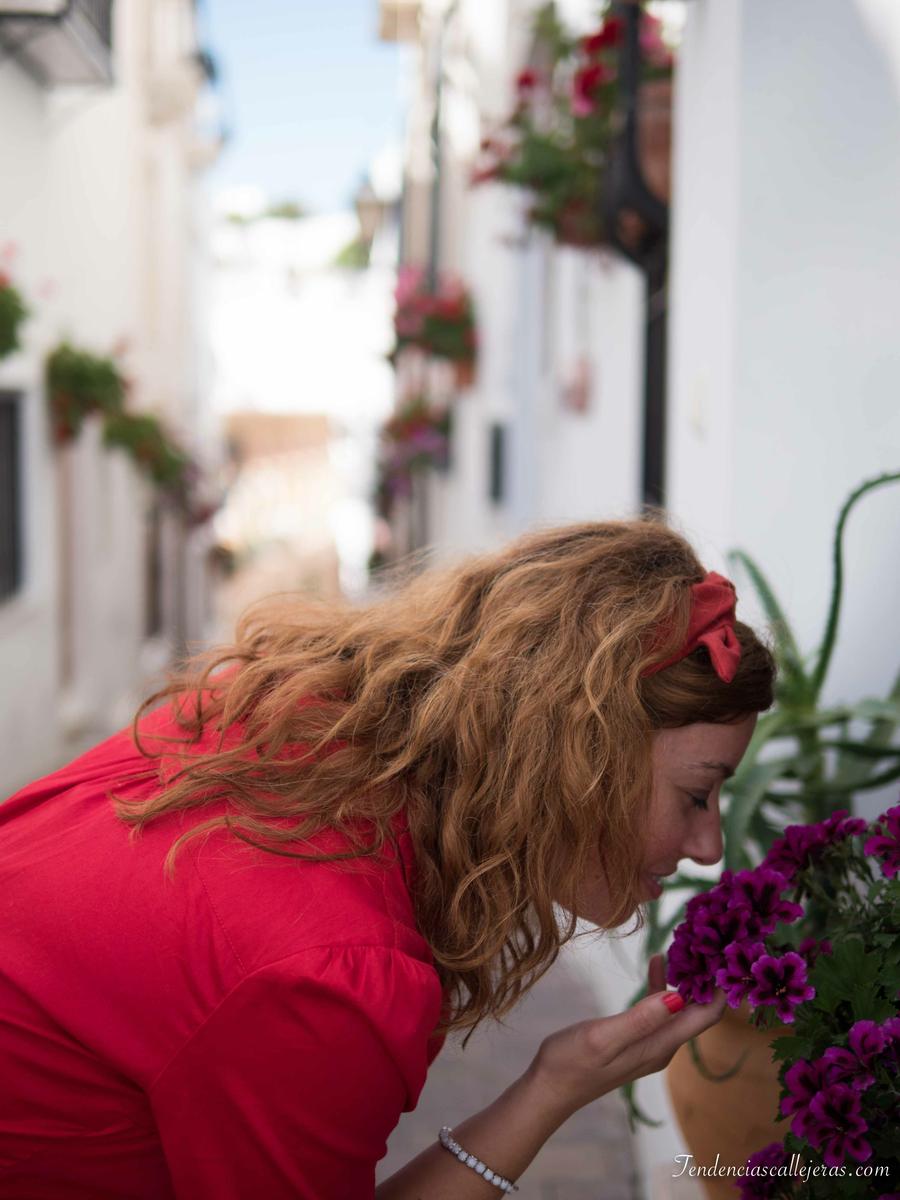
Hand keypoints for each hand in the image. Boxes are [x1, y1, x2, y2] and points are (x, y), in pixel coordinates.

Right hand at [527, 953, 726, 1119]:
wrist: (550, 1088)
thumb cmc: (572, 1062)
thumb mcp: (603, 1037)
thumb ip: (641, 1019)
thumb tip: (679, 998)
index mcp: (660, 1044)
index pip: (706, 1016)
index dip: (718, 987)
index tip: (721, 954)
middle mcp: (663, 1046)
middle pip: (699, 1011)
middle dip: (707, 978)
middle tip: (706, 939)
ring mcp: (651, 1044)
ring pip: (682, 1008)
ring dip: (686, 979)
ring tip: (684, 945)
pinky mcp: (638, 1040)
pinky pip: (662, 1010)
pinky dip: (664, 986)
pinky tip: (656, 963)